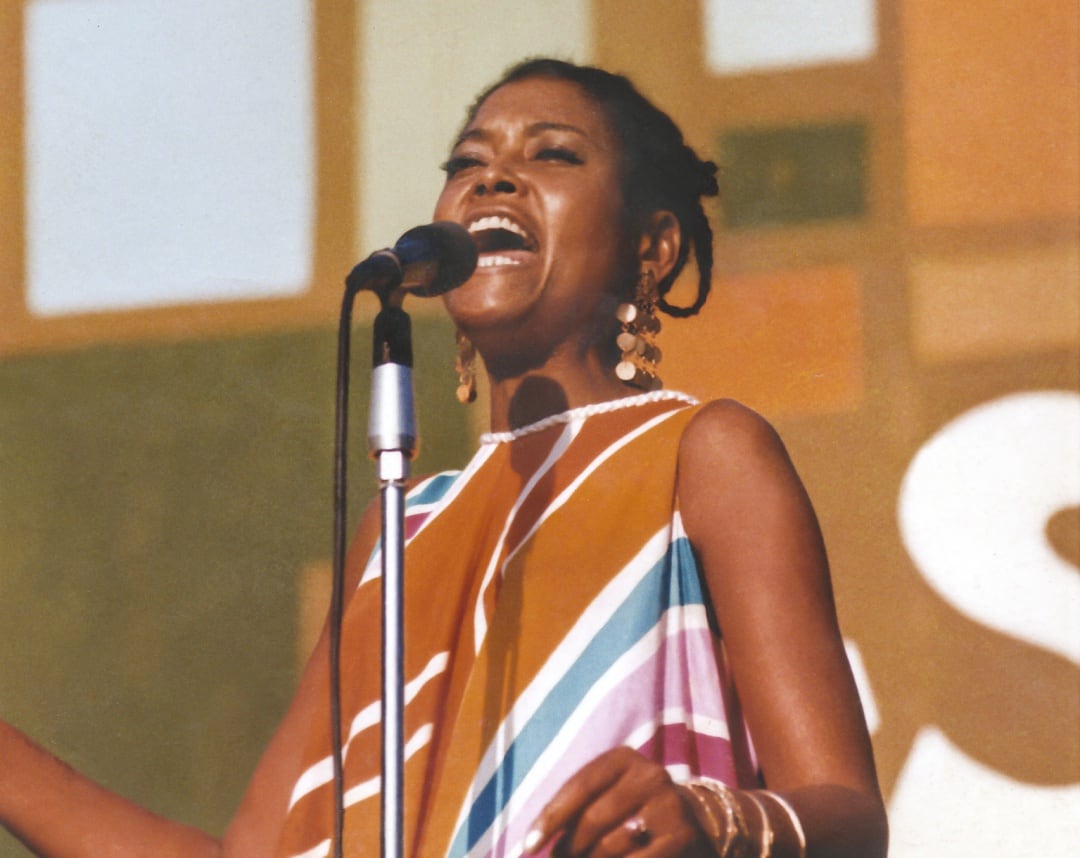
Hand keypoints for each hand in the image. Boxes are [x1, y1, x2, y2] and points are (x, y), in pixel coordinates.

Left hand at [522, 747, 708, 856]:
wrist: (691, 817)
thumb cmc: (631, 806)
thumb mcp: (606, 793)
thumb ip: (575, 808)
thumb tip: (534, 841)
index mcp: (623, 758)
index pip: (578, 787)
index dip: (549, 818)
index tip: (527, 846)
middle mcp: (649, 775)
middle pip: (593, 820)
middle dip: (568, 848)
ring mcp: (668, 806)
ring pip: (610, 845)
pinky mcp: (680, 836)